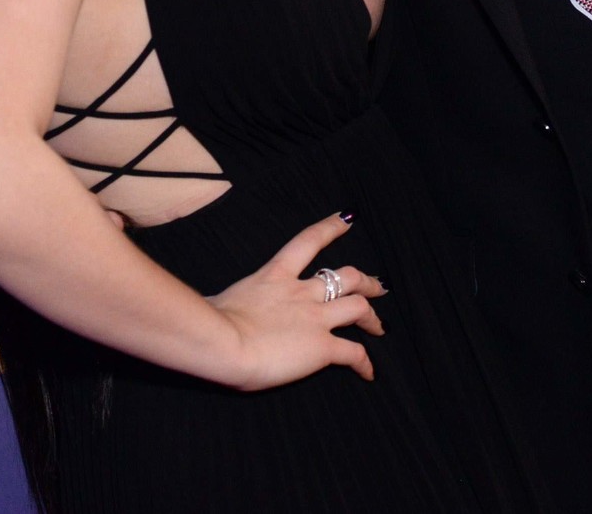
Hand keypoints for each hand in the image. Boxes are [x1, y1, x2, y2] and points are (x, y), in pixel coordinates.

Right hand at [208, 213, 387, 390]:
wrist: (223, 341)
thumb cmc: (211, 321)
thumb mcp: (223, 299)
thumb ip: (235, 302)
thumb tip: (218, 311)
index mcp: (276, 275)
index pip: (309, 241)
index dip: (331, 228)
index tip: (348, 218)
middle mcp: (302, 293)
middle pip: (347, 277)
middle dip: (366, 282)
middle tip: (378, 286)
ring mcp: (316, 319)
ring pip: (358, 309)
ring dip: (372, 317)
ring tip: (380, 327)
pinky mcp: (322, 348)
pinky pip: (353, 354)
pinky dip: (365, 363)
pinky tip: (368, 373)